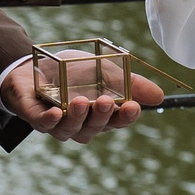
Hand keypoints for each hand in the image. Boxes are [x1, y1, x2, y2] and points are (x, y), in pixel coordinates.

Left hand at [0, 59, 164, 142]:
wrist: (36, 66)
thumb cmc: (74, 73)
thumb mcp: (107, 72)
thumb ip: (131, 84)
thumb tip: (159, 97)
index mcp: (100, 116)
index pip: (117, 122)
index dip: (125, 117)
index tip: (133, 107)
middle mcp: (81, 125)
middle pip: (94, 127)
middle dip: (101, 115)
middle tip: (107, 101)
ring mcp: (57, 124)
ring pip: (70, 128)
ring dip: (77, 116)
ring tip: (81, 102)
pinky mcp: (35, 117)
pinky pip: (43, 124)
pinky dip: (50, 120)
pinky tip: (57, 112)